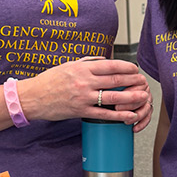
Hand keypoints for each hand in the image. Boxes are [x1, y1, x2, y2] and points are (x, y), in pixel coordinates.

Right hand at [19, 59, 152, 131]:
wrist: (33, 97)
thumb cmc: (49, 81)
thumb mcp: (69, 65)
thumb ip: (88, 63)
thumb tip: (105, 61)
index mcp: (82, 68)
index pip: (111, 65)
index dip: (127, 67)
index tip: (135, 69)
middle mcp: (84, 81)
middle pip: (115, 80)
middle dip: (133, 81)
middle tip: (143, 82)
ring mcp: (83, 97)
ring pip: (113, 97)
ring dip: (131, 97)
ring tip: (143, 97)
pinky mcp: (81, 111)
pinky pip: (104, 114)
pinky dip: (119, 115)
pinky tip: (129, 115)